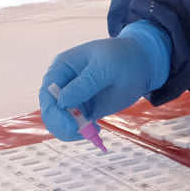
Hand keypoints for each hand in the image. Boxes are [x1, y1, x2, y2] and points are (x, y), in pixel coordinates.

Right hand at [37, 32, 160, 140]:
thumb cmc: (123, 58)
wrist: (142, 64)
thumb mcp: (106, 66)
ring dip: (69, 131)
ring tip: (91, 130)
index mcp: (62, 67)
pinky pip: (73, 126)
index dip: (54, 111)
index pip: (47, 93)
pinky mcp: (83, 110)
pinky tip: (95, 129)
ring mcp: (72, 98)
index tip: (71, 125)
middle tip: (79, 132)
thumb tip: (62, 101)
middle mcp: (62, 84)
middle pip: (49, 111)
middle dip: (60, 125)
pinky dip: (80, 132)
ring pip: (58, 122)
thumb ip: (85, 83)